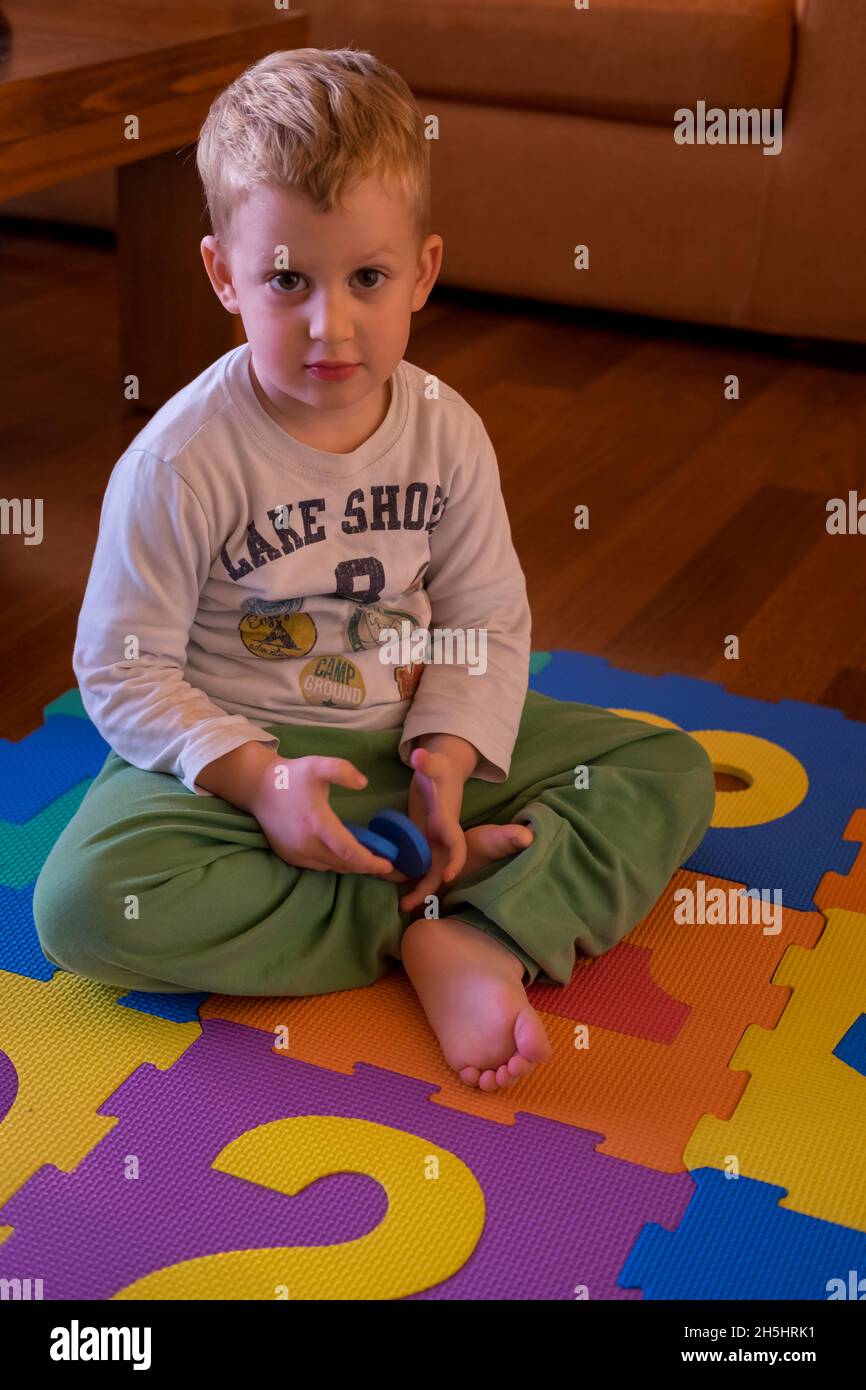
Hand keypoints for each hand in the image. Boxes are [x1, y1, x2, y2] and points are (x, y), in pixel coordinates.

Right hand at [249, 755, 395, 876]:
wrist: (258, 788)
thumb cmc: (292, 776)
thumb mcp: (317, 765)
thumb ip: (341, 770)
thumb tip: (363, 783)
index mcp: (316, 823)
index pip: (348, 851)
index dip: (370, 862)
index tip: (388, 865)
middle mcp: (306, 844)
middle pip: (343, 864)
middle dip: (365, 866)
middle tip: (384, 864)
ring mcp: (295, 853)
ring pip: (331, 868)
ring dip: (350, 866)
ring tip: (368, 860)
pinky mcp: (289, 857)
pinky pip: (318, 867)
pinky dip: (334, 864)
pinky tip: (344, 856)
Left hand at [383, 745, 468, 913]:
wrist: (441, 770)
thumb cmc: (438, 765)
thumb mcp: (434, 761)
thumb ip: (427, 761)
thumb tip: (420, 755)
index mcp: (447, 818)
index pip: (456, 842)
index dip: (454, 859)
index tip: (448, 876)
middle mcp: (442, 834)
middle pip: (441, 866)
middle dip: (429, 886)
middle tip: (409, 904)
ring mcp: (432, 838)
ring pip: (429, 869)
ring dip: (418, 886)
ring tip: (402, 905)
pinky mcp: (421, 839)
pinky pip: (417, 861)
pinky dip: (408, 874)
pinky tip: (392, 885)